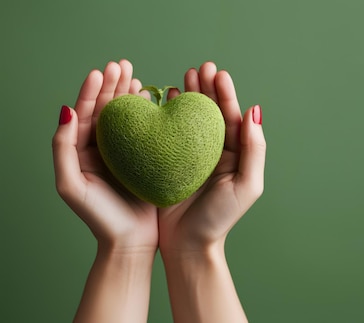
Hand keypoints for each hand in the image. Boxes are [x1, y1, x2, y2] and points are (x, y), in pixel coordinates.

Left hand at [53, 59, 157, 251]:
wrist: (130, 241)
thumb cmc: (99, 217)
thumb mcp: (70, 184)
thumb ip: (63, 147)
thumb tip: (65, 111)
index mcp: (82, 151)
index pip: (84, 113)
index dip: (91, 91)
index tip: (101, 71)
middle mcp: (102, 148)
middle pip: (105, 109)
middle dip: (111, 85)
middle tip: (122, 65)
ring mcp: (125, 152)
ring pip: (125, 116)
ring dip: (128, 94)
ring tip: (134, 75)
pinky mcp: (145, 158)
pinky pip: (145, 130)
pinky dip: (147, 113)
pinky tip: (152, 99)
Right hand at [158, 62, 265, 252]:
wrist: (188, 246)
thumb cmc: (220, 219)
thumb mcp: (246, 185)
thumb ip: (254, 149)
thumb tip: (255, 111)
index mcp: (235, 154)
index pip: (232, 117)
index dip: (225, 94)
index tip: (217, 73)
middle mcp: (214, 151)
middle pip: (211, 113)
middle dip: (206, 88)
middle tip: (199, 68)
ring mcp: (191, 156)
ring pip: (190, 119)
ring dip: (188, 96)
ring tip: (184, 76)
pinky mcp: (169, 162)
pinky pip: (168, 133)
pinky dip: (166, 114)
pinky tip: (162, 98)